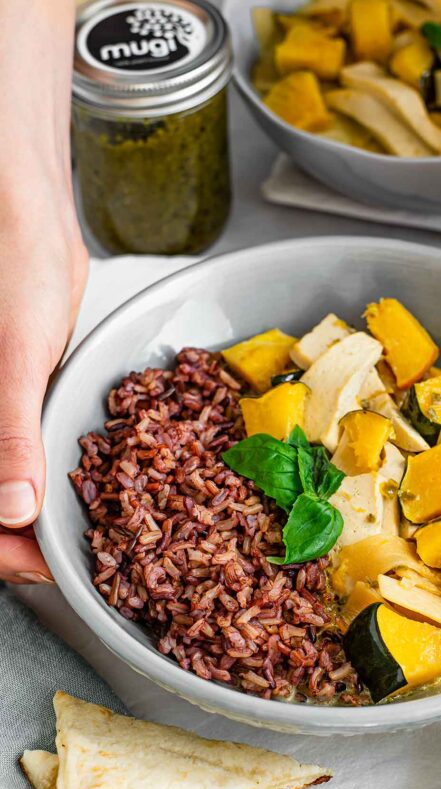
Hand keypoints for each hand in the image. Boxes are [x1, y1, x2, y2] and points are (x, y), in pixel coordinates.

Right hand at [0, 209, 87, 582]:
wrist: (29, 220)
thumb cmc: (10, 269)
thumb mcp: (12, 357)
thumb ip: (8, 435)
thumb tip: (12, 508)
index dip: (2, 549)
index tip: (45, 568)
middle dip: (22, 541)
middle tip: (75, 559)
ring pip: (6, 485)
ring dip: (36, 515)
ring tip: (83, 536)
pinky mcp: (13, 403)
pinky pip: (23, 453)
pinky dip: (45, 477)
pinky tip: (79, 491)